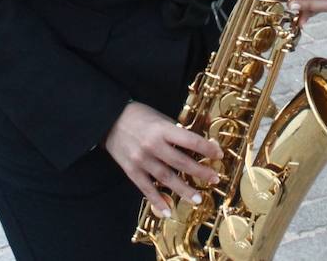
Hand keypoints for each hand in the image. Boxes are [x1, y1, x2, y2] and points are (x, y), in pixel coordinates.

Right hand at [104, 102, 222, 218]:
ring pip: (166, 178)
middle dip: (199, 172)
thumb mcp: (161, 116)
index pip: (189, 140)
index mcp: (162, 129)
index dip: (206, 148)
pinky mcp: (131, 170)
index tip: (219, 154)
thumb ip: (181, 126)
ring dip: (183, 190)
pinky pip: (146, 189)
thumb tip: (208, 122)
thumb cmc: (139, 116)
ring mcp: (141, 160)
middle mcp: (152, 145)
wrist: (108, 120)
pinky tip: (168, 210)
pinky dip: (157, 200)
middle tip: (214, 179)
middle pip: (180, 162)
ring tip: (198, 199)